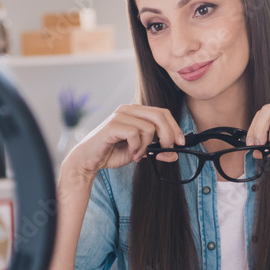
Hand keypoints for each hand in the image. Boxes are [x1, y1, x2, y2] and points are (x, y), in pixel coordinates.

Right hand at [65, 104, 184, 178]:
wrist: (88, 160)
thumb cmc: (111, 152)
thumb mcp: (140, 152)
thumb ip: (156, 150)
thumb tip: (174, 154)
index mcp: (136, 111)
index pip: (162, 113)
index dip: (175, 127)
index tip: (181, 143)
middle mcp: (128, 109)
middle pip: (160, 116)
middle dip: (168, 135)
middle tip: (165, 150)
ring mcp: (120, 115)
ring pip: (149, 128)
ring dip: (147, 146)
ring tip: (137, 154)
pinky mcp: (113, 125)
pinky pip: (136, 134)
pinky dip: (137, 148)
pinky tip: (131, 153)